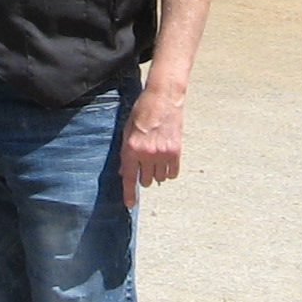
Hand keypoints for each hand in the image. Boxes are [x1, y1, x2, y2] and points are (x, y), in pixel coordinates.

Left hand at [119, 83, 187, 206]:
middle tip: (144, 163)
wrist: (163, 97)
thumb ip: (126, 153)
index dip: (129, 193)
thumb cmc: (142, 111)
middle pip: (145, 180)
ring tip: (156, 158)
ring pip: (159, 178)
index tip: (130, 204)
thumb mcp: (127, 130)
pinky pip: (173, 173)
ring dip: (156, 173)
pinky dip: (169, 171)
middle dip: (143, 176)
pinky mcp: (176, 150)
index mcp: (132, 148)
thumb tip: (125, 172)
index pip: (129, 178)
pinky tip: (166, 160)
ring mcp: (162, 153)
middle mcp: (147, 153)